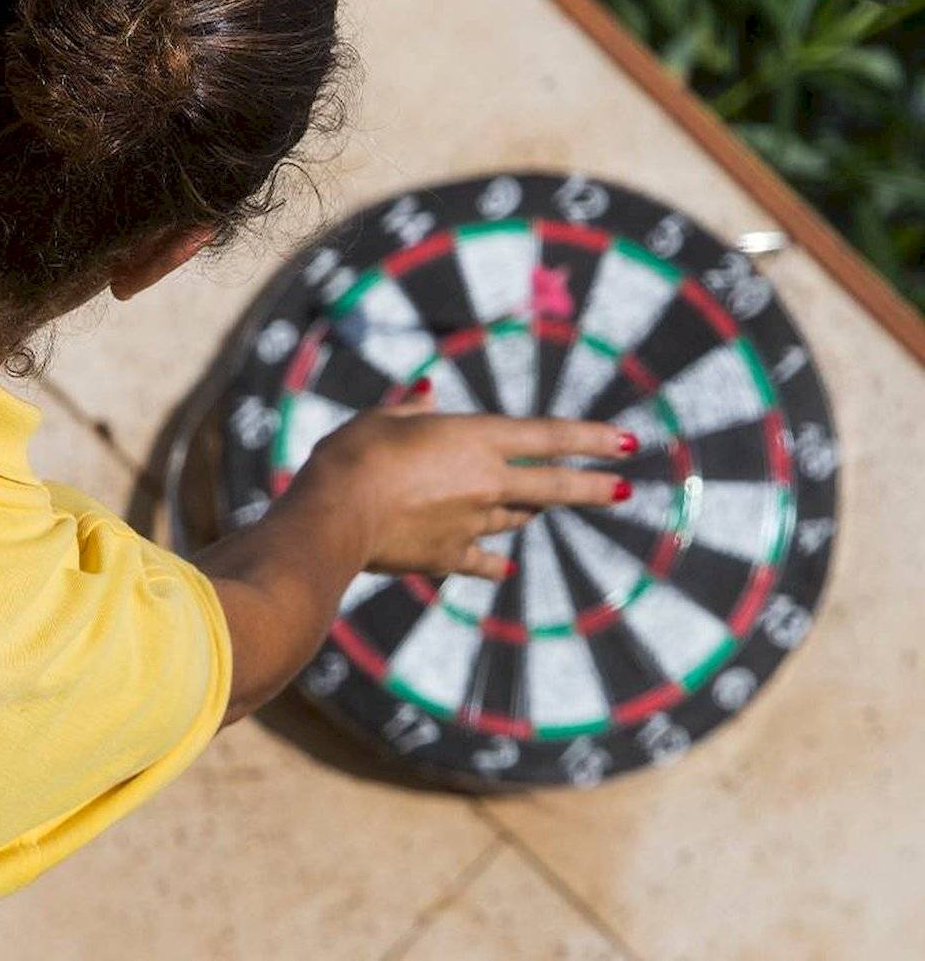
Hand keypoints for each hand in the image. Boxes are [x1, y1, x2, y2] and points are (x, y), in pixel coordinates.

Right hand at [296, 381, 632, 579]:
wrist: (335, 519)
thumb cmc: (355, 456)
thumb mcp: (382, 418)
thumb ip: (413, 408)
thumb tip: (428, 393)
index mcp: (476, 439)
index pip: (549, 436)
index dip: (591, 438)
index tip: (625, 442)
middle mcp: (486, 483)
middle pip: (553, 487)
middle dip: (593, 488)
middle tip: (623, 490)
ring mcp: (471, 524)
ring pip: (515, 519)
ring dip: (528, 513)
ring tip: (537, 510)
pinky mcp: (448, 557)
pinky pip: (482, 561)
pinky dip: (495, 564)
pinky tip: (504, 569)